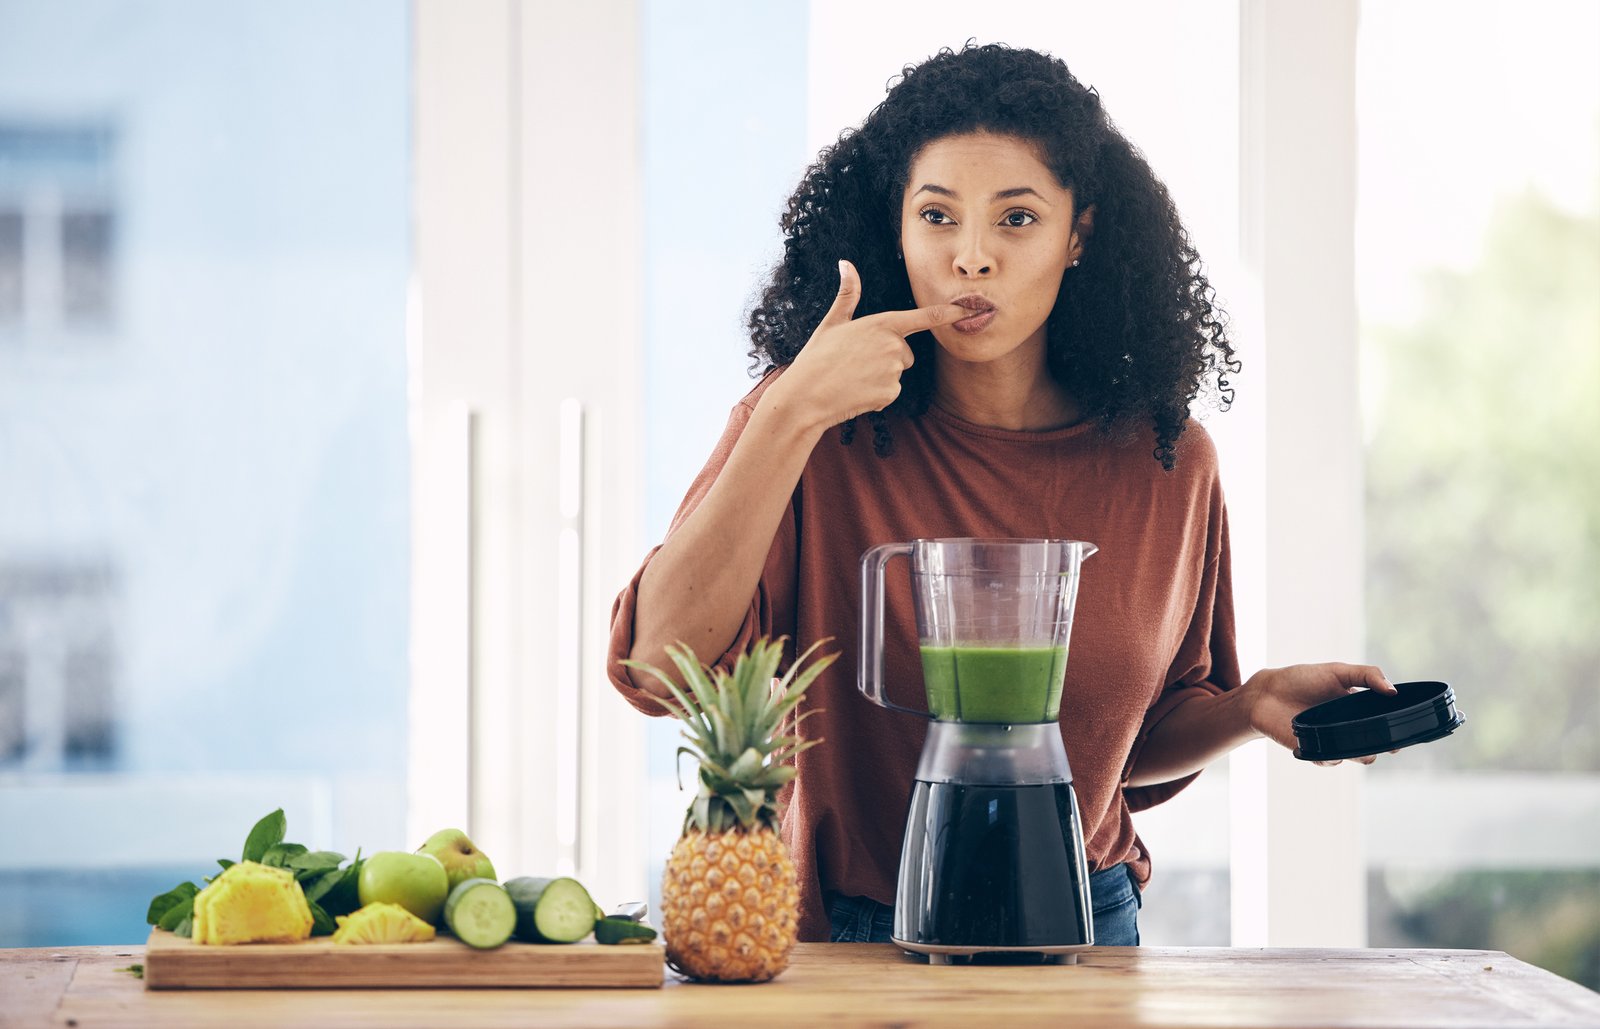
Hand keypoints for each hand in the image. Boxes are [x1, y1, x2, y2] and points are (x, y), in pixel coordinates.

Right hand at [766, 260, 967, 431]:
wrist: (805, 397)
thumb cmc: (816, 358)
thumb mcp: (832, 323)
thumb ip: (848, 294)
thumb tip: (845, 263)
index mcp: (882, 324)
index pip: (925, 317)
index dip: (950, 312)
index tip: (971, 308)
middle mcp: (892, 346)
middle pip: (905, 353)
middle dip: (887, 359)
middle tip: (856, 363)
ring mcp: (893, 371)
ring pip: (897, 373)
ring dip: (880, 377)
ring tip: (852, 378)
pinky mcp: (890, 393)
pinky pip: (890, 392)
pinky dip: (876, 394)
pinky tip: (855, 393)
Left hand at [1244, 663, 1396, 765]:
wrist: (1265, 693)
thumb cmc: (1300, 679)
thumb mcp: (1337, 670)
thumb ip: (1366, 675)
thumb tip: (1393, 691)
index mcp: (1357, 708)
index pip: (1384, 721)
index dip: (1397, 728)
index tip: (1406, 730)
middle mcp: (1347, 726)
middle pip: (1374, 742)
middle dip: (1384, 745)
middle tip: (1388, 743)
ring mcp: (1332, 740)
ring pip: (1356, 755)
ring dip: (1362, 754)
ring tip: (1362, 749)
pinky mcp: (1314, 751)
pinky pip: (1329, 760)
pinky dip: (1332, 757)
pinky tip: (1331, 752)